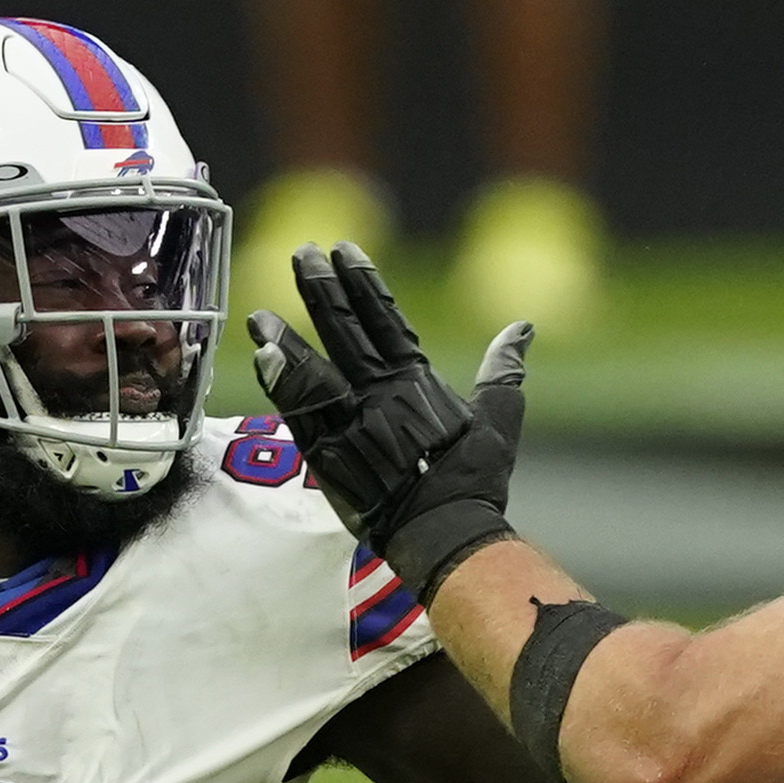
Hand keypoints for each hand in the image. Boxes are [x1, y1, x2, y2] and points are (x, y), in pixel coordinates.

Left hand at [244, 242, 530, 599]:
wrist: (447, 532)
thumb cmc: (474, 480)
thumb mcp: (500, 418)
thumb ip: (504, 369)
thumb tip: (523, 328)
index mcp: (418, 382)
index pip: (385, 320)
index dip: (363, 283)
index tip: (344, 250)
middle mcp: (382, 395)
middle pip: (345, 333)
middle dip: (322, 291)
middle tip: (302, 254)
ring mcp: (353, 424)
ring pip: (313, 372)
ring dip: (286, 339)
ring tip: (260, 313)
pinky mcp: (330, 455)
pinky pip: (299, 414)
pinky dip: (281, 384)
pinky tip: (261, 359)